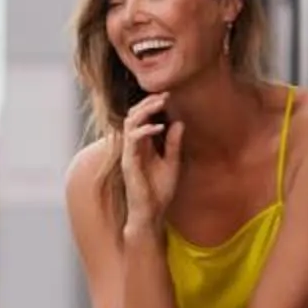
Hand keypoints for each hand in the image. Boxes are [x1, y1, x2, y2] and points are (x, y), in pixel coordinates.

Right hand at [116, 96, 183, 227]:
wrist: (151, 212)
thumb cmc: (159, 191)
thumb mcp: (173, 163)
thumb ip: (173, 143)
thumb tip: (179, 123)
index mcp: (143, 146)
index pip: (142, 118)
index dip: (152, 105)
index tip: (167, 96)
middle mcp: (133, 147)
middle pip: (133, 115)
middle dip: (147, 103)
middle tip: (164, 95)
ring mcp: (129, 153)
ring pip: (129, 123)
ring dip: (145, 111)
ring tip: (161, 103)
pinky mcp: (129, 162)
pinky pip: (132, 140)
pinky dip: (144, 130)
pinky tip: (159, 127)